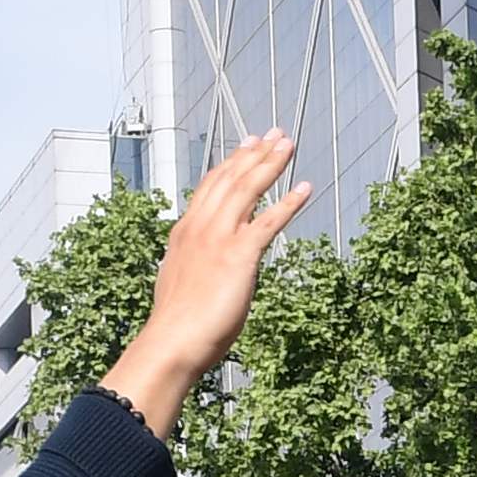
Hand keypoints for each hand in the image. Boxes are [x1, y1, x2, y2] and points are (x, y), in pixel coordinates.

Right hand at [100, 133, 313, 434]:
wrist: (172, 342)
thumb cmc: (176, 325)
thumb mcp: (180, 283)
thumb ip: (193, 266)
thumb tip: (200, 269)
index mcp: (185, 232)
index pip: (211, 186)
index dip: (231, 163)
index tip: (246, 146)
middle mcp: (200, 227)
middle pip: (231, 179)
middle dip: (255, 153)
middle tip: (275, 134)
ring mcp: (218, 239)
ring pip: (248, 189)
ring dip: (271, 164)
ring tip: (288, 144)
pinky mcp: (239, 256)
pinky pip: (268, 222)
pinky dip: (288, 202)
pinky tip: (304, 187)